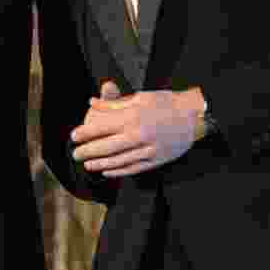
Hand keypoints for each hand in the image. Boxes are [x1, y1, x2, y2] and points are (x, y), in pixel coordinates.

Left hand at [71, 86, 202, 176]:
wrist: (195, 116)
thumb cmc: (165, 102)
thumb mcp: (139, 97)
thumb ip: (113, 103)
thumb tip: (91, 102)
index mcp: (133, 117)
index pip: (102, 128)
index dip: (85, 133)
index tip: (73, 137)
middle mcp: (139, 135)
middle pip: (107, 147)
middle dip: (88, 152)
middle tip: (75, 154)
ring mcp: (149, 149)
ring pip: (119, 160)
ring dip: (100, 164)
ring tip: (88, 165)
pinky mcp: (157, 160)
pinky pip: (134, 168)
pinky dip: (119, 171)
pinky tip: (108, 171)